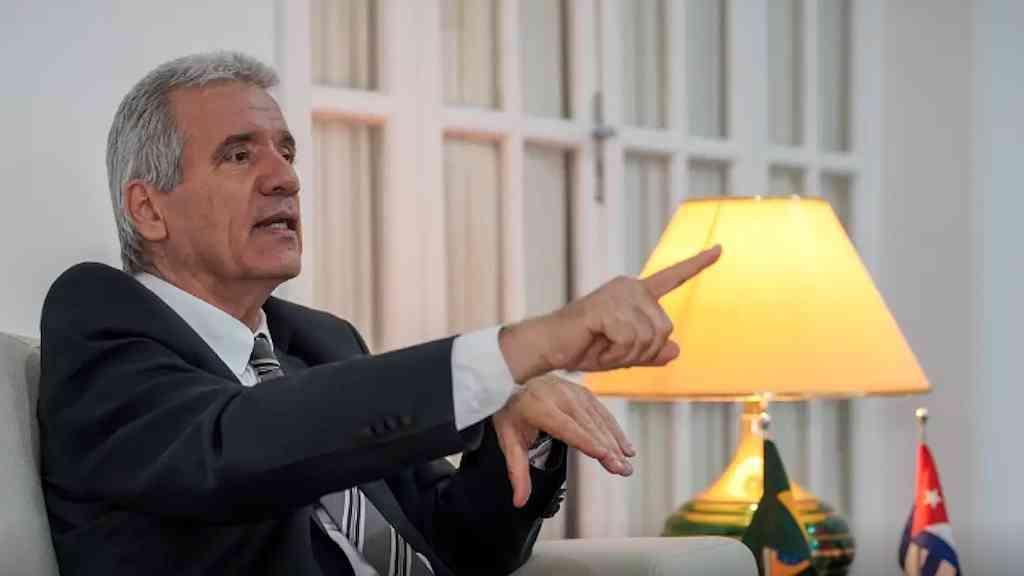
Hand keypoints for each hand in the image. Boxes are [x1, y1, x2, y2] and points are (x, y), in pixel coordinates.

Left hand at [492, 374, 632, 507]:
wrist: (511, 381)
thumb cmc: (511, 412)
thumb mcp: (508, 441)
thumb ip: (517, 472)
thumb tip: (520, 501)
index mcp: (538, 407)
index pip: (566, 427)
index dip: (586, 441)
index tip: (604, 455)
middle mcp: (558, 396)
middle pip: (587, 425)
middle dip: (607, 448)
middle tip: (622, 469)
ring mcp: (572, 391)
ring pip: (598, 419)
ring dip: (615, 441)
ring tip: (627, 462)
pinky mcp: (581, 391)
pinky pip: (601, 411)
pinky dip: (614, 429)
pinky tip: (624, 445)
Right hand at [499, 245, 721, 381]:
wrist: (550, 346)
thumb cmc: (585, 347)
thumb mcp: (625, 354)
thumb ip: (651, 352)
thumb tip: (677, 349)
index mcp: (636, 293)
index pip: (672, 278)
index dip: (697, 264)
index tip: (720, 249)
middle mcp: (630, 287)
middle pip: (665, 329)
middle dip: (642, 350)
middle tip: (611, 349)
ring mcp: (619, 295)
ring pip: (649, 337)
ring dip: (627, 354)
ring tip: (602, 346)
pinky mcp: (607, 307)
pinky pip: (630, 341)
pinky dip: (615, 353)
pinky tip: (596, 343)